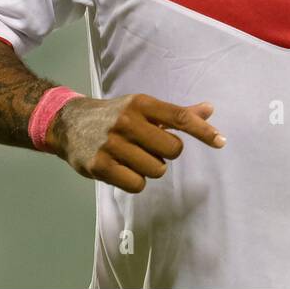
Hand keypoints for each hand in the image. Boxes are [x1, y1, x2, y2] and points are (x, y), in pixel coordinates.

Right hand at [49, 93, 224, 192]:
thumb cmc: (115, 116)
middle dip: (167, 154)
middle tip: (150, 148)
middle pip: (172, 150)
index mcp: (141, 104)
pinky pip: (137, 184)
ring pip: (156, 170)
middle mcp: (127, 121)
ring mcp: (112, 144)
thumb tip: (210, 109)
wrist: (68, 123)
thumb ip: (177, 113)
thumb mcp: (143, 108)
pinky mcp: (100, 166)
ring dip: (150, 168)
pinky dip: (135, 181)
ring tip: (132, 157)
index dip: (203, 131)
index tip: (221, 142)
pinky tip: (122, 169)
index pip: (180, 117)